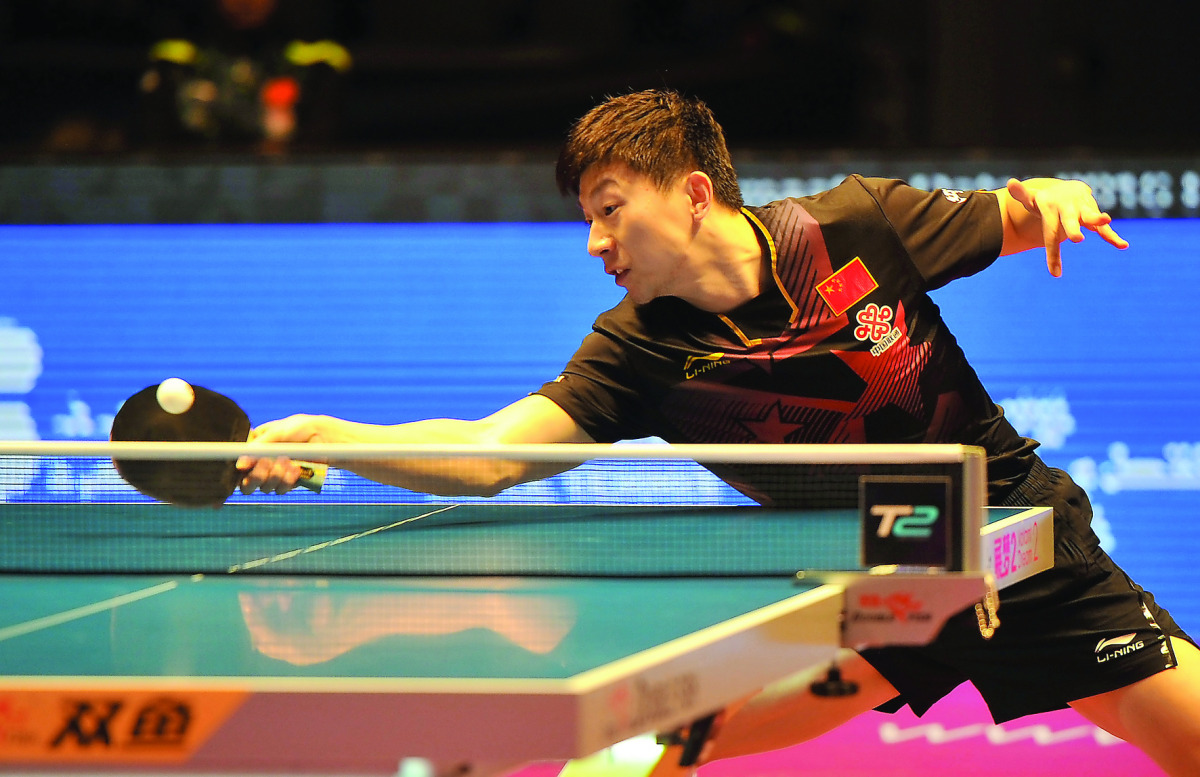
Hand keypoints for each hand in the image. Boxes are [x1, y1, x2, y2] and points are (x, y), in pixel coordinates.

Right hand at [237, 414, 325, 494]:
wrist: (326, 437)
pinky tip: (296, 468)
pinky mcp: (289, 483)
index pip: (238, 464)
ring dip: (275, 475)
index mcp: (253, 447)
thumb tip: (240, 464)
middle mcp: (261, 463)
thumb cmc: (301, 428)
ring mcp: (275, 474)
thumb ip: (259, 447)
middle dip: (256, 475)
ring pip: (264, 487)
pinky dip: (287, 480)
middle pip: (246, 484)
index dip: (240, 469)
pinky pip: (281, 489)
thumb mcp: (278, 431)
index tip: (248, 464)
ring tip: (287, 460)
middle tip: (267, 463)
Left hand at [1006, 177, 1128, 276]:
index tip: (1055, 272)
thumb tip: (1010, 183)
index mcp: (1052, 207)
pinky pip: (1104, 228)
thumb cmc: (1046, 202)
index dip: (1052, 253)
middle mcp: (1069, 207)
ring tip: (1106, 221)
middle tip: (1077, 239)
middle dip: (1073, 228)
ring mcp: (1083, 209)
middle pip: (1070, 220)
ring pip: (1090, 217)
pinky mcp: (1093, 215)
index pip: (1050, 232)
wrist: (1068, 190)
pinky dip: (1112, 236)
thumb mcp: (1032, 199)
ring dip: (1098, 220)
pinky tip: (1123, 246)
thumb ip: (1021, 194)